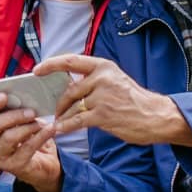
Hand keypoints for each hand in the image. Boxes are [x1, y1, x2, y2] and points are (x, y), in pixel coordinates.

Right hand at [0, 93, 62, 191]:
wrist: (43, 167)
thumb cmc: (29, 140)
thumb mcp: (20, 123)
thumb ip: (13, 108)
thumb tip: (14, 88)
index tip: (4, 95)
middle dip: (11, 115)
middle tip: (30, 110)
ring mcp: (0, 157)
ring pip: (9, 137)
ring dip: (26, 127)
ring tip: (39, 121)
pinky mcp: (15, 166)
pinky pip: (27, 148)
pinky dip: (40, 136)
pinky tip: (50, 129)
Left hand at [33, 55, 191, 147]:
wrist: (155, 116)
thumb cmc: (133, 100)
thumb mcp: (114, 80)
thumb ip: (93, 80)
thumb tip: (67, 86)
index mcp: (103, 66)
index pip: (70, 61)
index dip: (50, 65)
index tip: (36, 71)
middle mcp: (102, 78)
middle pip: (69, 90)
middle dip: (59, 103)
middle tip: (56, 112)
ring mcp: (103, 96)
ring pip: (71, 107)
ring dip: (63, 116)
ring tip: (60, 122)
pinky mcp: (103, 115)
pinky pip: (76, 121)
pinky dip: (65, 127)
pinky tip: (59, 130)